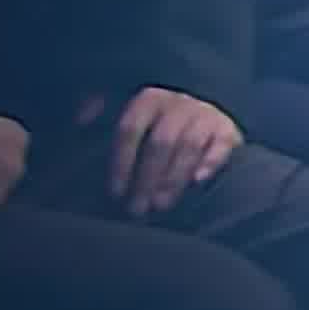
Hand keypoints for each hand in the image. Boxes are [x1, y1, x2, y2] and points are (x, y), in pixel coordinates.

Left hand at [93, 87, 241, 217]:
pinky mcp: (227, 130)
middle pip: (159, 142)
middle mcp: (178, 104)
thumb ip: (101, 110)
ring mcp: (204, 115)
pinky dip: (209, 163)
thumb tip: (81, 118)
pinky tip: (198, 181)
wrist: (202, 119)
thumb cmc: (157, 124)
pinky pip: (220, 146)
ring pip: (187, 146)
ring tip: (161, 205)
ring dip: (172, 178)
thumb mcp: (128, 113)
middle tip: (137, 209)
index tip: (115, 192)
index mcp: (149, 99)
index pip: (130, 128)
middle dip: (146, 178)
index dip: (121, 161)